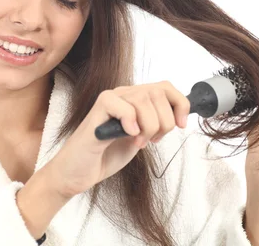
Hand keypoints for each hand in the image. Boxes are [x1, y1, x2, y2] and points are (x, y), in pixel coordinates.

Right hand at [46, 81, 190, 197]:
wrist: (77, 172)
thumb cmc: (106, 155)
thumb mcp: (141, 137)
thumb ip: (155, 123)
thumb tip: (179, 115)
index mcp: (134, 98)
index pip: (165, 87)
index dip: (179, 103)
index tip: (181, 125)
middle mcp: (122, 94)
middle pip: (158, 92)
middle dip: (164, 121)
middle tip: (153, 140)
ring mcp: (109, 101)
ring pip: (143, 98)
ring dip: (149, 126)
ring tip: (138, 142)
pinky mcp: (97, 112)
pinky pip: (121, 105)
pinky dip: (130, 122)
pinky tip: (127, 135)